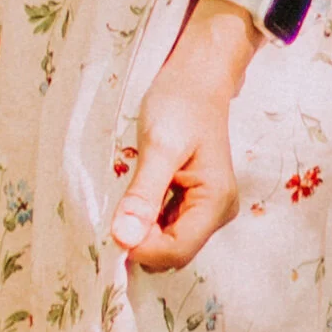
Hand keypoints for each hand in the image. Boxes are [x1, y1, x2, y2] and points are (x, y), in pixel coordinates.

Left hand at [111, 1, 256, 269]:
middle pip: (173, 252)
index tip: (114, 227)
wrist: (196, 79)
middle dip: (141, 240)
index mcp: (215, 203)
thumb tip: (124, 238)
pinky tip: (139, 195)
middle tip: (120, 206)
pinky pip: (167, 227)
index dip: (142, 248)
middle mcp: (217, 213)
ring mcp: (207, 210)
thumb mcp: (159, 147)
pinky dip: (147, 220)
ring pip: (167, 243)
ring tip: (130, 195)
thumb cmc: (181, 104)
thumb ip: (143, 195)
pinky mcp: (194, 203)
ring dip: (142, 230)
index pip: (176, 251)